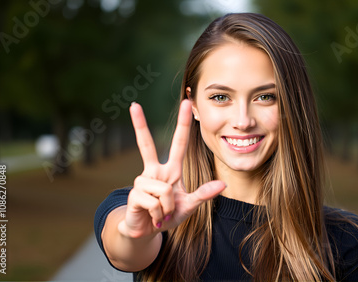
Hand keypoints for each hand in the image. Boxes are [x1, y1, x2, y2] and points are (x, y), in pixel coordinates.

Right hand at [119, 100, 225, 237]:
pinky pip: (156, 203)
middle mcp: (154, 172)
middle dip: (139, 124)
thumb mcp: (189, 206)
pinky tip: (153, 217)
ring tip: (162, 214)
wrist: (146, 233)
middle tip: (133, 104)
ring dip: (168, 209)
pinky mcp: (134, 195)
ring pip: (164, 191)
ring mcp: (142, 182)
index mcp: (170, 170)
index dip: (182, 124)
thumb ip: (203, 194)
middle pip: (145, 145)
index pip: (178, 143)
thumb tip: (223, 184)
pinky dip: (160, 215)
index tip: (185, 103)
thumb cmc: (167, 217)